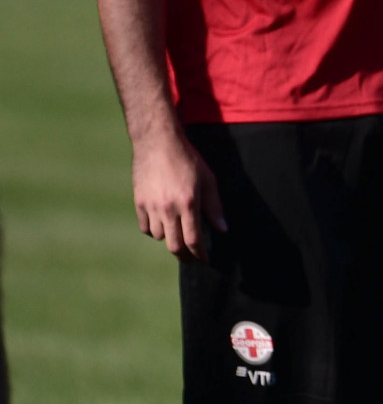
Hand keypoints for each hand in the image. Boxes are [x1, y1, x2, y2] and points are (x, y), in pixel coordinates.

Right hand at [130, 129, 224, 261]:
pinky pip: (145, 227)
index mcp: (188, 203)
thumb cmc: (188, 159)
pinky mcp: (138, 202)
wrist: (158, 143)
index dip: (200, 254)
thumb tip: (223, 229)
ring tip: (179, 235)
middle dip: (185, 256)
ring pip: (159, 237)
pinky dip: (154, 230)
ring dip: (170, 239)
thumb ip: (214, 206)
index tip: (206, 260)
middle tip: (192, 258)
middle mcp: (168, 208)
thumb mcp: (208, 180)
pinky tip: (163, 225)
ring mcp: (150, 206)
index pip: (194, 240)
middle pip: (174, 245)